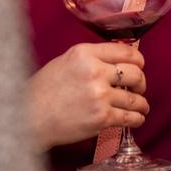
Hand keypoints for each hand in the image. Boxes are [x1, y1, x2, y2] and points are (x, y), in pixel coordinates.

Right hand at [27, 42, 148, 149]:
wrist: (29, 117)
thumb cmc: (44, 90)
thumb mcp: (65, 61)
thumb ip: (91, 58)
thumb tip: (118, 59)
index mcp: (85, 53)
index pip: (127, 52)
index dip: (138, 61)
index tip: (139, 67)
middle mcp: (95, 71)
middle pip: (136, 73)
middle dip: (141, 82)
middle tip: (138, 88)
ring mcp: (100, 95)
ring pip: (136, 98)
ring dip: (141, 103)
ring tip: (140, 107)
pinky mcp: (101, 118)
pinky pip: (130, 117)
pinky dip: (137, 119)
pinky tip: (135, 118)